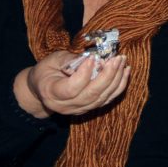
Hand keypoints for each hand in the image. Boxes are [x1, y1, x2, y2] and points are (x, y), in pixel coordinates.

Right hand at [14, 51, 129, 118]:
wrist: (42, 90)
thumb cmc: (46, 71)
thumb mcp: (52, 60)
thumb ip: (68, 59)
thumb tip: (90, 57)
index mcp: (52, 93)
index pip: (72, 89)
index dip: (85, 74)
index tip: (93, 57)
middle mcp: (66, 106)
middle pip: (92, 94)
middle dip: (108, 75)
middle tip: (117, 58)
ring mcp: (79, 109)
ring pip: (103, 98)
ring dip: (116, 78)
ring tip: (122, 61)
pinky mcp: (90, 108)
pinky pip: (108, 99)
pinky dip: (119, 86)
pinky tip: (125, 71)